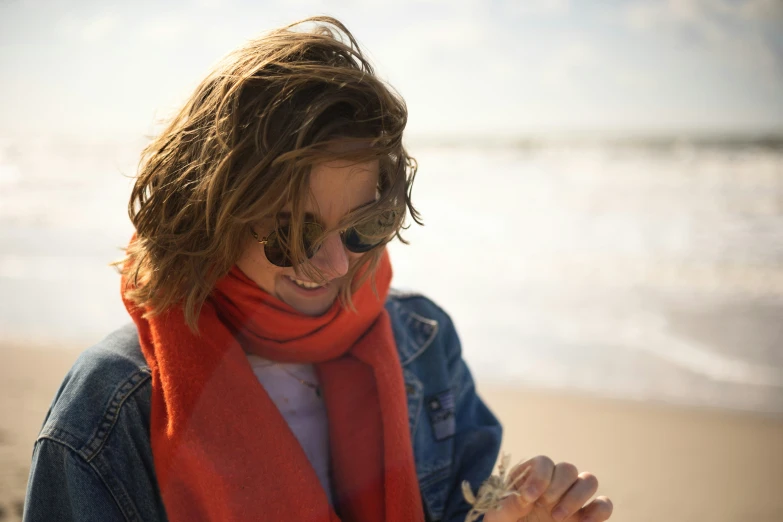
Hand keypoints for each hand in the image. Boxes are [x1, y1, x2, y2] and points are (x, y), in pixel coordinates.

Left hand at [483, 455, 612, 521]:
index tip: (528, 497)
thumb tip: (523, 499)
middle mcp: (554, 483)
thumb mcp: (497, 518)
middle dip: (557, 486)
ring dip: (576, 496)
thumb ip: (506, 507)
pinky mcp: (586, 516)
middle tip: (543, 505)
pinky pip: (603, 505)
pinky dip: (599, 511)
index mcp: (531, 477)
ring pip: (589, 480)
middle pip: (568, 468)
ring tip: (557, 516)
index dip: (539, 476)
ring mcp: (573, 499)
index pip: (543, 462)